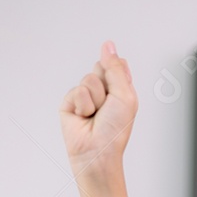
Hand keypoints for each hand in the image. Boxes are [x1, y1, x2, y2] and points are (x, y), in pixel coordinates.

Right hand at [60, 41, 137, 177]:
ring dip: (95, 99)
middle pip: (100, 67)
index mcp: (120, 88)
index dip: (117, 73)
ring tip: (96, 115)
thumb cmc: (115, 131)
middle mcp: (103, 91)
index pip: (116, 64)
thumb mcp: (125, 96)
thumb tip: (108, 45)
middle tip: (108, 106)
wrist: (97, 151)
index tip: (119, 90)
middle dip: (106, 86)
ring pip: (89, 79)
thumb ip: (116, 68)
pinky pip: (76, 91)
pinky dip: (83, 105)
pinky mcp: (70, 102)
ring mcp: (86, 96)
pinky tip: (84, 118)